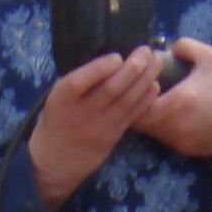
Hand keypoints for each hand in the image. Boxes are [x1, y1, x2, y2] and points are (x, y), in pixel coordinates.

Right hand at [27, 46, 168, 210]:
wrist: (54, 160)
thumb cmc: (57, 119)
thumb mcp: (57, 97)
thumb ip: (80, 81)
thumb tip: (114, 59)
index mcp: (61, 99)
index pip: (79, 82)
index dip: (100, 68)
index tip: (117, 56)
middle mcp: (80, 113)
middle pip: (111, 90)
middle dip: (133, 68)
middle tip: (147, 51)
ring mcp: (99, 127)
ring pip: (126, 101)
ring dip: (145, 80)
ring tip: (157, 62)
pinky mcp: (112, 137)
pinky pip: (132, 116)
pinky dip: (145, 99)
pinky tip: (154, 85)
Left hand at [138, 40, 211, 158]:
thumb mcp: (211, 57)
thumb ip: (185, 47)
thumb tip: (168, 48)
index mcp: (177, 102)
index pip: (137, 105)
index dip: (134, 94)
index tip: (141, 83)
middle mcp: (174, 126)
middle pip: (140, 123)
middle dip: (139, 108)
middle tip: (144, 93)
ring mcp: (180, 141)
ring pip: (152, 133)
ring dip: (151, 119)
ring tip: (158, 103)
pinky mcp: (188, 151)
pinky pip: (166, 140)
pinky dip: (164, 129)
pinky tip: (173, 116)